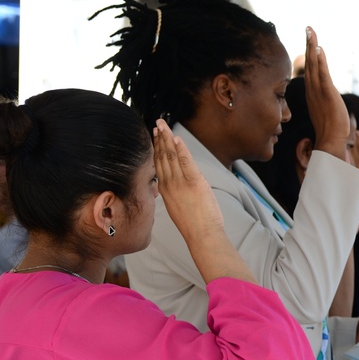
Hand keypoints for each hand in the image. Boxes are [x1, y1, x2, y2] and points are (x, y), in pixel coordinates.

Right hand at [154, 119, 223, 239]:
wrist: (202, 235)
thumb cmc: (194, 225)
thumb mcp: (178, 207)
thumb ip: (175, 194)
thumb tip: (176, 187)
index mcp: (164, 190)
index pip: (159, 164)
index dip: (157, 148)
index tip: (155, 136)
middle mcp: (169, 184)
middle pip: (162, 157)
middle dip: (160, 138)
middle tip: (157, 124)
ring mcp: (181, 183)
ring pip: (171, 156)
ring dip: (167, 139)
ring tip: (163, 125)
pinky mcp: (194, 183)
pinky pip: (185, 162)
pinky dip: (181, 149)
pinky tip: (176, 138)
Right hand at [304, 26, 349, 158]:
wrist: (331, 141)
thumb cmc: (331, 130)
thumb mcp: (325, 111)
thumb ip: (324, 102)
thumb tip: (327, 100)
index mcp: (312, 93)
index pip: (310, 69)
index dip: (309, 54)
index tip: (309, 40)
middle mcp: (312, 90)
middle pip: (309, 62)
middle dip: (308, 44)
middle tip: (308, 28)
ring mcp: (318, 91)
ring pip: (314, 65)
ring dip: (312, 46)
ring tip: (310, 31)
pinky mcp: (327, 94)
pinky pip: (322, 74)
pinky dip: (320, 61)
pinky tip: (318, 48)